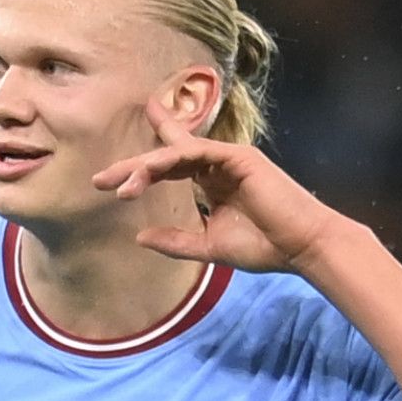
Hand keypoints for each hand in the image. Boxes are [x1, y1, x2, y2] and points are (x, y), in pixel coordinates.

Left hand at [92, 97, 351, 273]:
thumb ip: (176, 242)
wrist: (301, 249)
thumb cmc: (263, 247)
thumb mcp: (207, 247)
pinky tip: (147, 174)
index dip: (144, 163)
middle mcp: (218, 165)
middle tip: (100, 179)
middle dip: (133, 166)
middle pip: (167, 156)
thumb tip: (139, 236)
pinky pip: (196, 151)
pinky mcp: (239, 157)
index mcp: (212, 181)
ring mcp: (229, 157)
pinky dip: (170, 159)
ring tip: (118, 185)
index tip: (109, 176)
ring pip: (176, 152)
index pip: (172, 163)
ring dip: (145, 167)